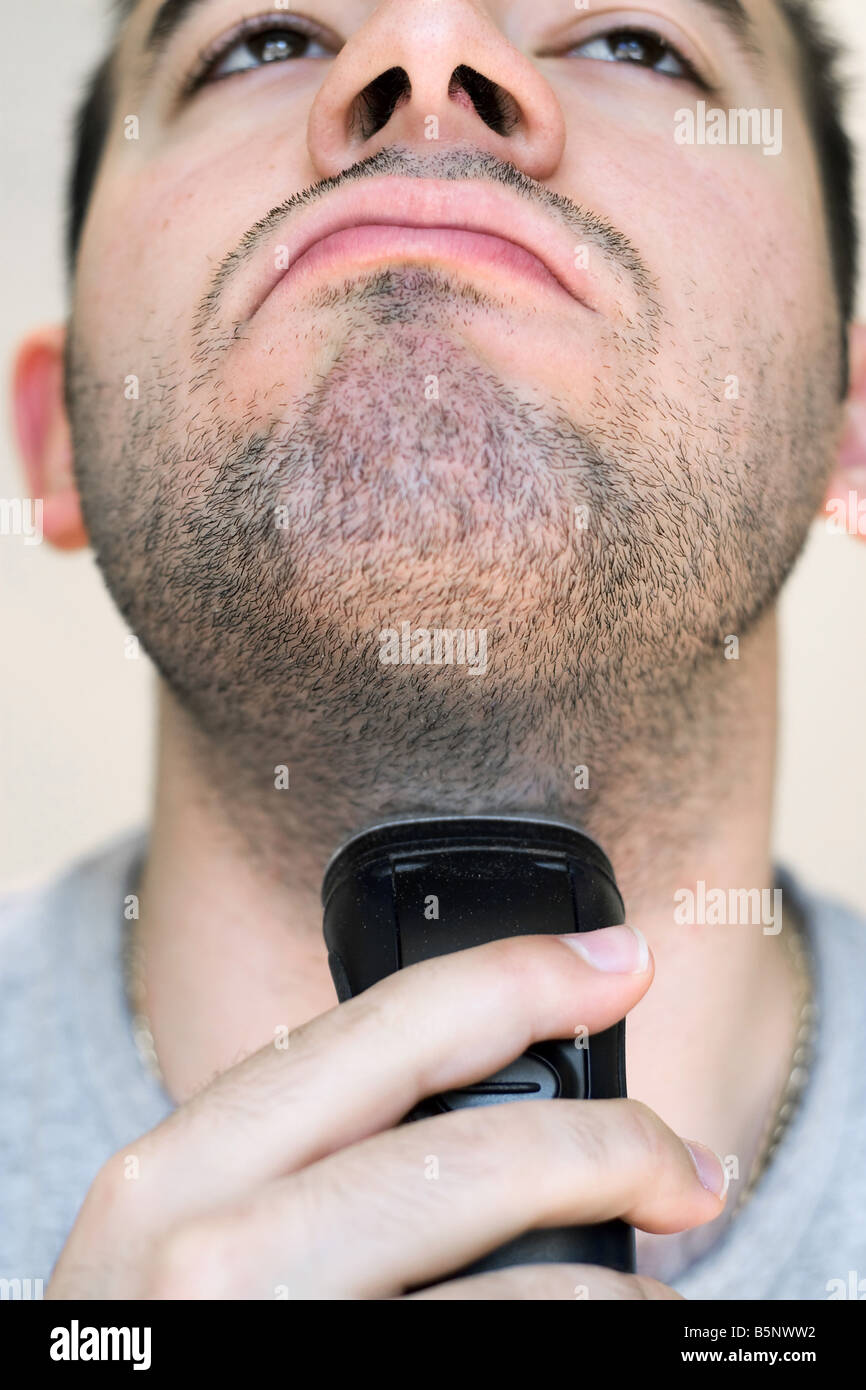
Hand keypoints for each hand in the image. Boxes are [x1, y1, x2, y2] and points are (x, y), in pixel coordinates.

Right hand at [47, 926, 725, 1298]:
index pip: (370, 1034)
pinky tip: (602, 1329)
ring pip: (524, 1285)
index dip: (513, 981)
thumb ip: (290, 1152)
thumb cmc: (166, 1337)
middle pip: (470, 1156)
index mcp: (172, 1178)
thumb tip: (466, 1086)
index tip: (614, 959)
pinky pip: (513, 1354)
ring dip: (620, 1273)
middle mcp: (215, 1263)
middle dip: (609, 1141)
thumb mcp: (184, 1231)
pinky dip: (587, 1332)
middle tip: (684, 1160)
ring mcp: (285, 1347)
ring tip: (648, 1283)